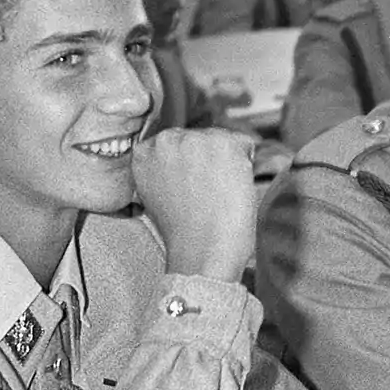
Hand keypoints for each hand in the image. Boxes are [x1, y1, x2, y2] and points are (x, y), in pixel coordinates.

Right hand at [132, 127, 255, 281]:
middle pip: (199, 137)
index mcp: (143, 154)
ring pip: (222, 139)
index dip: (190, 165)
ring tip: (217, 195)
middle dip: (208, 160)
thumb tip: (186, 160)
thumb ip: (164, 170)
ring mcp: (194, 140)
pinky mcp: (223, 144)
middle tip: (206, 194)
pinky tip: (231, 190)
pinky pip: (245, 145)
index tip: (192, 186)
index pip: (176, 143)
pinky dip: (246, 165)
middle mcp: (165, 140)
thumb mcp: (156, 196)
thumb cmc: (184, 235)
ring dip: (227, 162)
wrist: (202, 252)